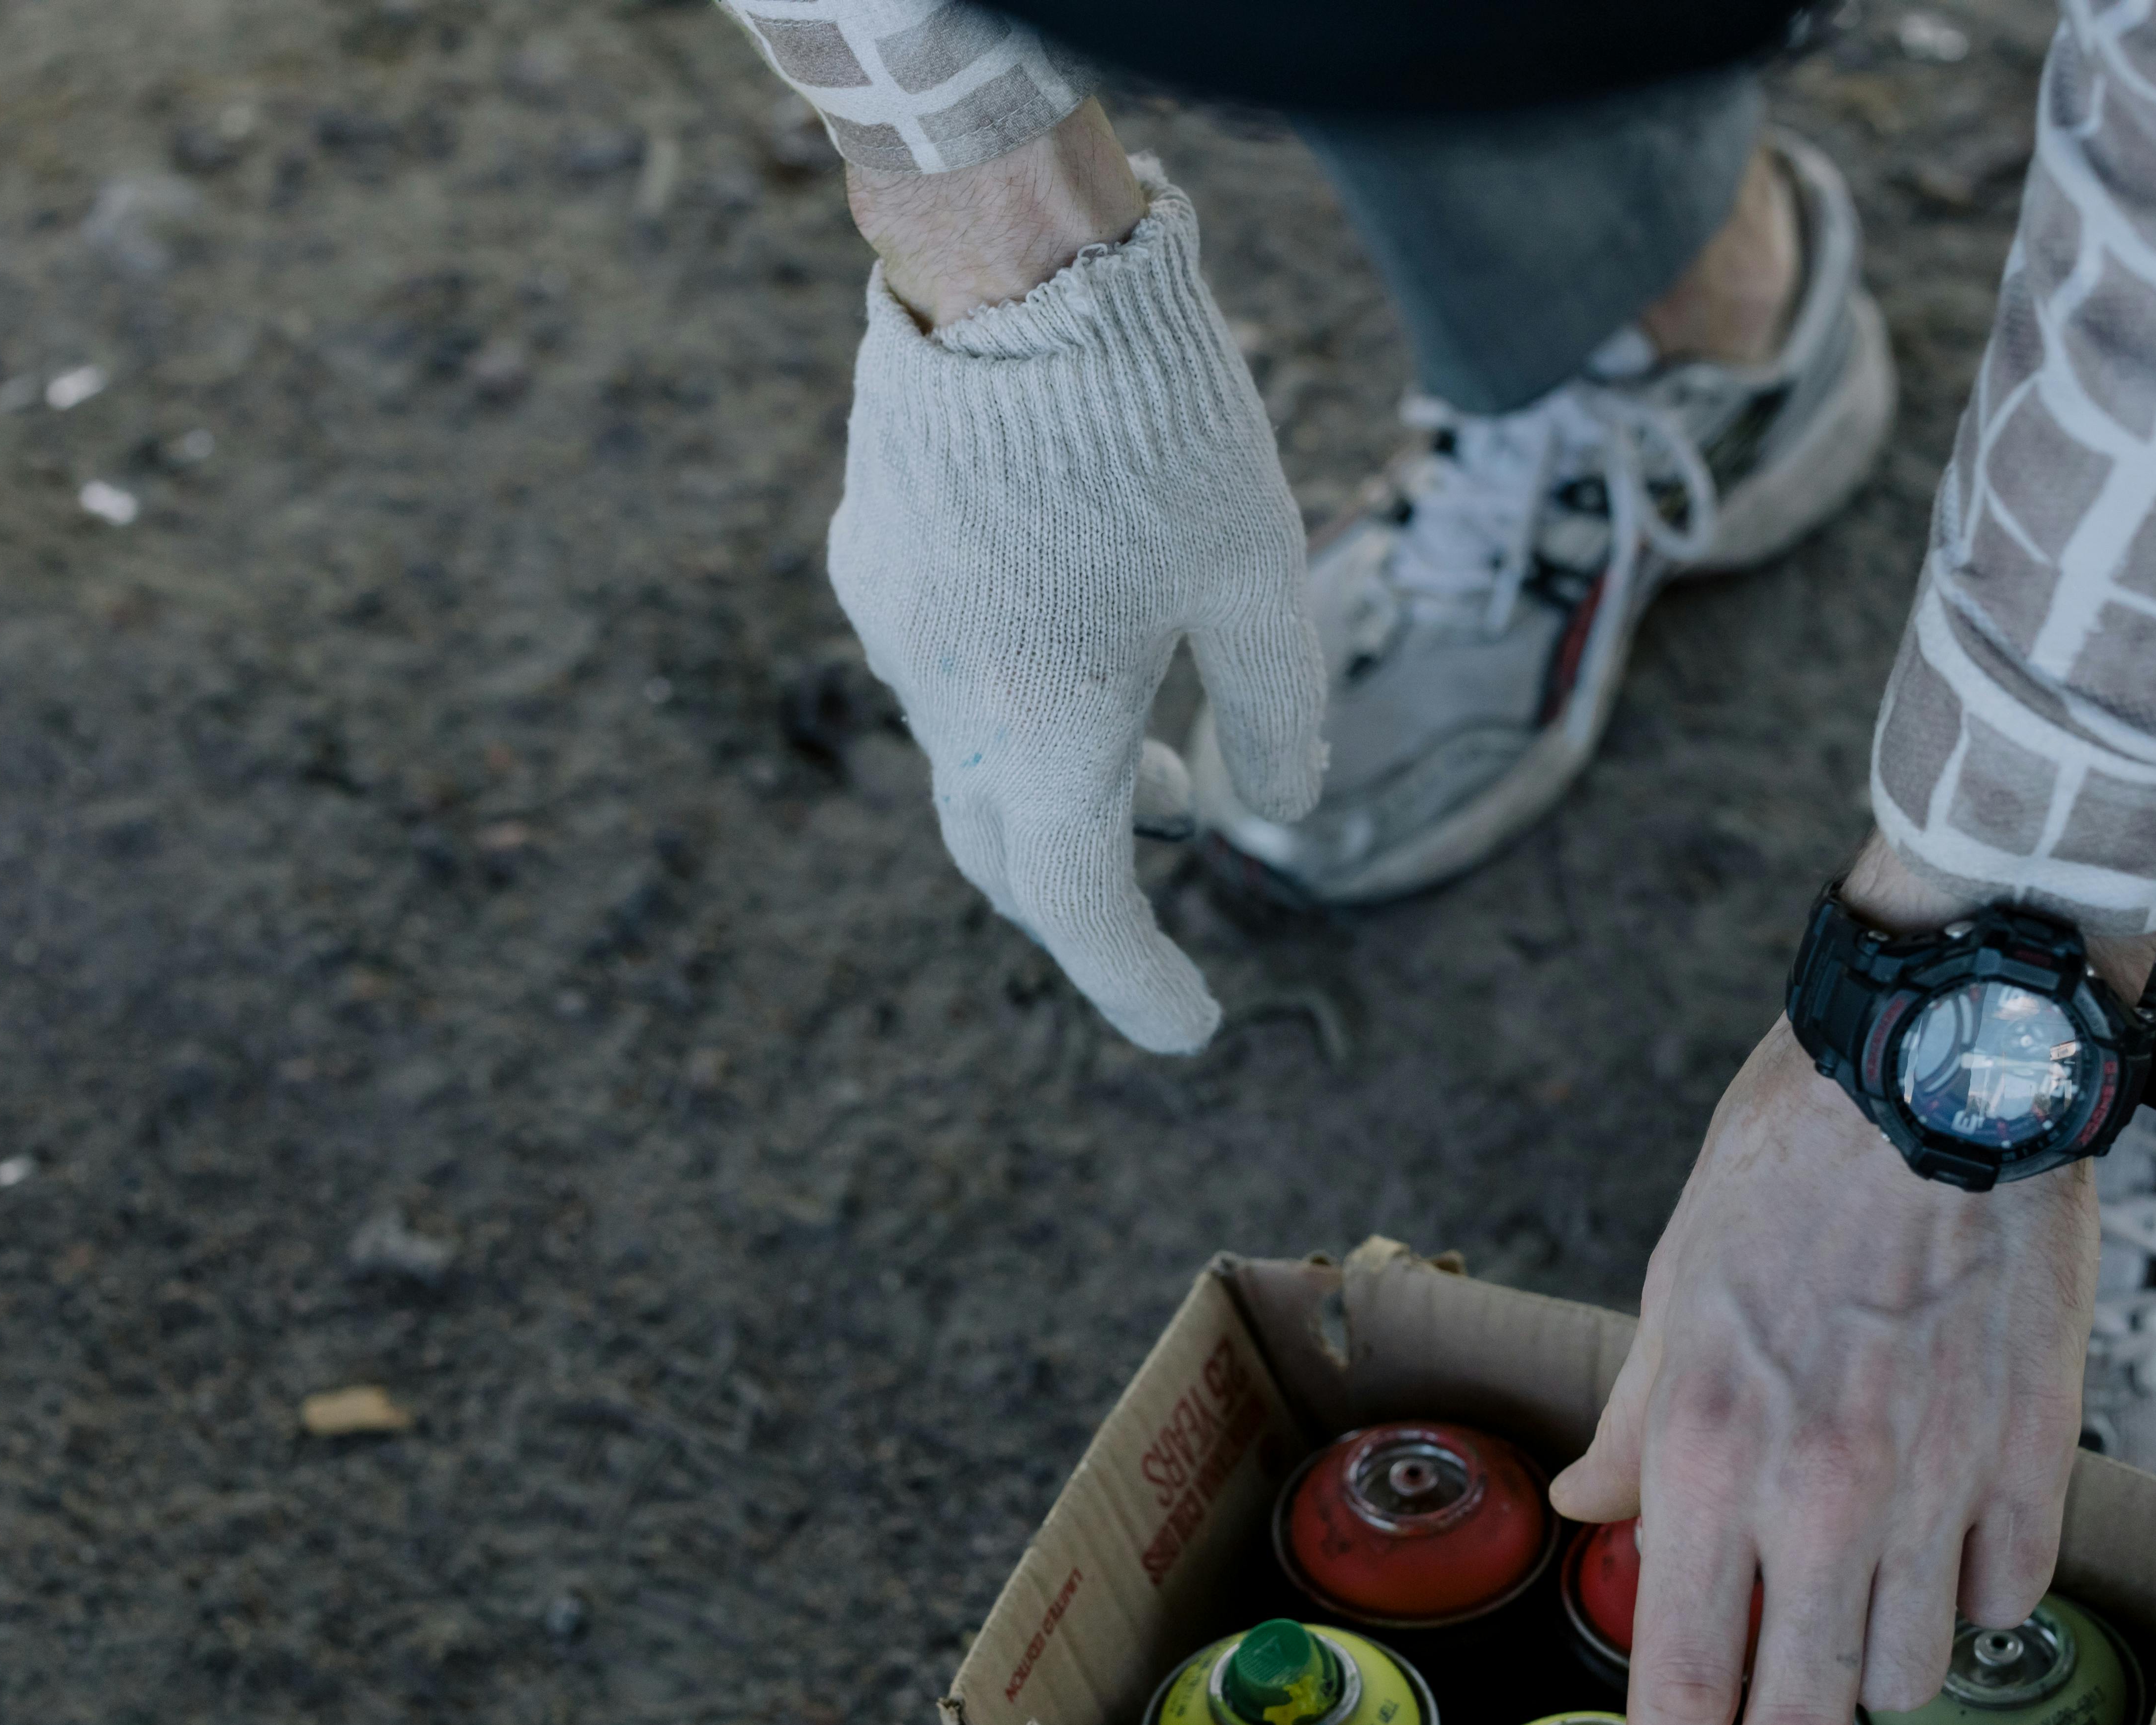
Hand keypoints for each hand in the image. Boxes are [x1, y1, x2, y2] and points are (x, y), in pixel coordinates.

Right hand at [830, 110, 1322, 1052]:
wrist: (1016, 264)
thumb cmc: (1158, 423)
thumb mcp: (1258, 574)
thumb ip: (1279, 709)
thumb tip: (1281, 808)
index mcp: (1048, 723)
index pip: (1079, 909)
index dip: (1137, 985)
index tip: (1193, 1030)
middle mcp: (952, 694)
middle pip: (1005, 850)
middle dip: (1083, 884)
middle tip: (1170, 848)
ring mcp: (897, 622)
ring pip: (969, 753)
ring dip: (1052, 774)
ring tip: (1147, 734)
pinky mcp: (874, 553)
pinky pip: (938, 662)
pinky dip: (1007, 690)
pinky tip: (1070, 620)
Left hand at [1549, 848, 2147, 1724]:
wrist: (1940, 1074)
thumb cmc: (1791, 1165)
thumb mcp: (1672, 1289)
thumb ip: (1638, 1429)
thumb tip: (1586, 1513)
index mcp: (1718, 1454)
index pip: (1685, 1677)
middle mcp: (1828, 1496)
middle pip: (1803, 1717)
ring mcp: (1941, 1487)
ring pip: (1911, 1672)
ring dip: (1869, 1689)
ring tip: (1842, 1666)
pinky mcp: (2033, 1456)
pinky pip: (2003, 1595)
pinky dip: (1968, 1609)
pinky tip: (1943, 1582)